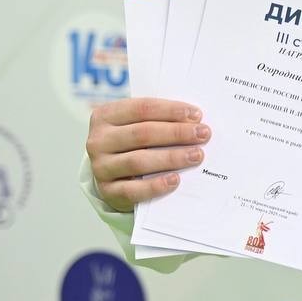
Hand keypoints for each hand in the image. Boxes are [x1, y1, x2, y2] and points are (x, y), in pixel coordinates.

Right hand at [85, 97, 209, 211]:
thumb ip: (160, 119)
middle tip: (203, 134)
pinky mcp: (107, 192)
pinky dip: (155, 185)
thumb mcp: (139, 124)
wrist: (114, 174)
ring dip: (172, 157)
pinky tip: (175, 180)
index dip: (171, 110)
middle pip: (142, 133)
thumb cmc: (134, 142)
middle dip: (177, 133)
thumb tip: (195, 120)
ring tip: (196, 155)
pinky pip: (132, 190)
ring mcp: (100, 167)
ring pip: (139, 161)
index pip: (142, 108)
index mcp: (106, 115)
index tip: (197, 115)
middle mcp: (98, 141)